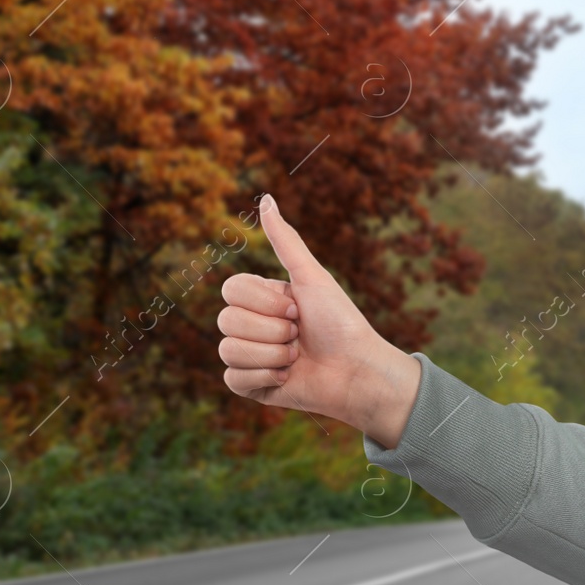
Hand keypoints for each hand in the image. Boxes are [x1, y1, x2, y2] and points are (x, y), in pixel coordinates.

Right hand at [217, 194, 421, 448]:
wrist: (358, 371)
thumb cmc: (340, 323)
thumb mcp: (312, 278)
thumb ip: (286, 241)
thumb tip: (266, 198)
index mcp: (261, 298)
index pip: (231, 289)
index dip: (264, 302)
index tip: (296, 308)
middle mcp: (251, 325)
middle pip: (226, 320)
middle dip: (271, 330)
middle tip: (298, 335)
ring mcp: (248, 356)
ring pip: (228, 350)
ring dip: (271, 354)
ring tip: (296, 357)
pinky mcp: (250, 386)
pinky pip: (232, 378)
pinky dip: (264, 377)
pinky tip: (287, 377)